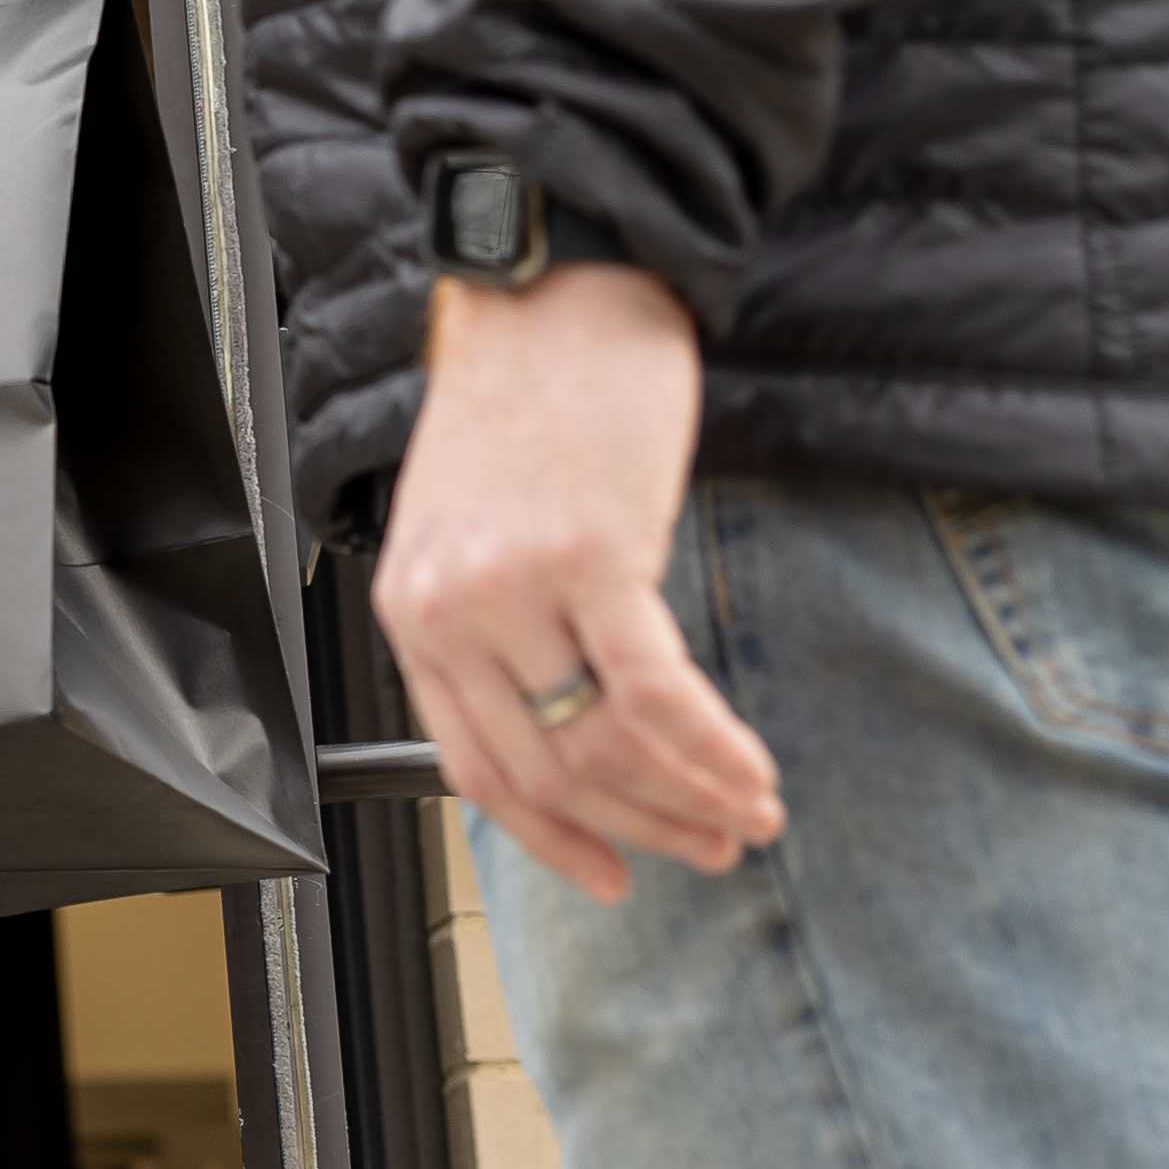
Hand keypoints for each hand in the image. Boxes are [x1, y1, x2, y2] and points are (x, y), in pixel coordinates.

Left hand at [371, 264, 785, 899]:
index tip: (610, 873)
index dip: (553, 835)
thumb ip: (502, 625)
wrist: (556, 295)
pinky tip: (753, 773)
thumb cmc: (529, 402)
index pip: (478, 767)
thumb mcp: (478, 528)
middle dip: (642, 829)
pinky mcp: (590, 557)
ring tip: (748, 816)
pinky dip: (712, 751)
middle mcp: (451, 609)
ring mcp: (515, 587)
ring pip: (606, 744)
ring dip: (690, 800)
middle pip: (551, 769)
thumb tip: (573, 727)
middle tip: (711, 851)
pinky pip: (656, 694)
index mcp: (415, 610)